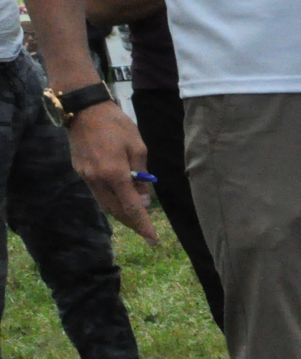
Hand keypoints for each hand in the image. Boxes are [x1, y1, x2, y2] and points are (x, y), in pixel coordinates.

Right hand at [65, 105, 158, 244]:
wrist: (84, 109)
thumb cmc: (116, 125)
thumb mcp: (138, 147)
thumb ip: (141, 175)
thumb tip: (143, 198)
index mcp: (115, 174)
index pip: (132, 207)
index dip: (143, 225)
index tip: (153, 240)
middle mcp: (98, 179)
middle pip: (117, 211)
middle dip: (133, 223)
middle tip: (147, 231)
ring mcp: (86, 177)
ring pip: (106, 205)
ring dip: (122, 214)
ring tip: (136, 218)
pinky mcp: (80, 172)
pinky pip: (98, 194)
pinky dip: (111, 201)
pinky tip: (121, 200)